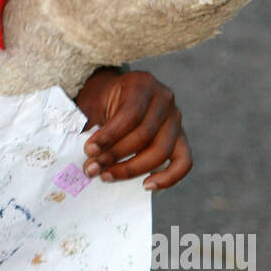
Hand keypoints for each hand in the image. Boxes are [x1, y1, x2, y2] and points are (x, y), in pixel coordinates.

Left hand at [74, 67, 191, 190]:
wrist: (115, 93)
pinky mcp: (181, 137)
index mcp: (142, 84)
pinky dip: (168, 177)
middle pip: (145, 135)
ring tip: (107, 176)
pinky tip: (146, 186)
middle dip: (115, 156)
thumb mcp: (93, 103)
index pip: (129, 115)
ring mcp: (175, 118)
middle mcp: (164, 99)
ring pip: (161, 151)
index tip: (89, 150)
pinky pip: (183, 161)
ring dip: (132, 169)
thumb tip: (87, 158)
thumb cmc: (102, 100)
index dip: (109, 136)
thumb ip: (90, 125)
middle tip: (92, 169)